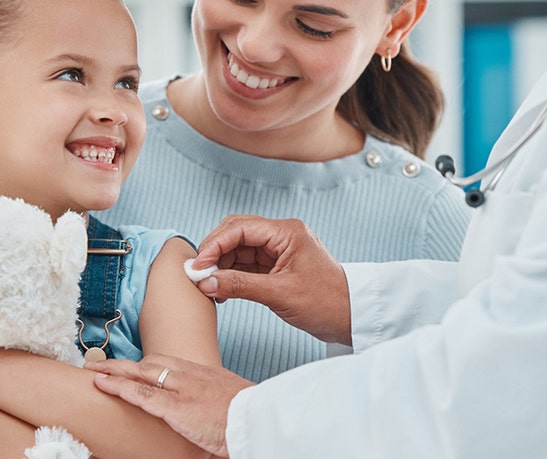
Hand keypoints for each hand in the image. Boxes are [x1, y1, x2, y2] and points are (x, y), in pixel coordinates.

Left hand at [87, 354, 253, 457]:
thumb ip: (213, 401)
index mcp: (203, 373)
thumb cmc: (250, 416)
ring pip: (140, 374)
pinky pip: (141, 394)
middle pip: (150, 362)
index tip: (131, 365)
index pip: (167, 361)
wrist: (259, 421)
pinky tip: (102, 384)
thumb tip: (208, 412)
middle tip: (103, 363)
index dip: (145, 363)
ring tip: (93, 370)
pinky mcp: (176, 407)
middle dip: (124, 363)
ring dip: (114, 371)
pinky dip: (119, 388)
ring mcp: (182, 389)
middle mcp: (190, 375)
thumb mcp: (229, 401)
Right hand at [192, 215, 351, 344]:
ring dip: (220, 265)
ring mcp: (277, 250)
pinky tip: (220, 289)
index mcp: (286, 232)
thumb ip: (239, 285)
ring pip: (237, 249)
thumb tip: (205, 282)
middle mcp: (280, 235)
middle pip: (235, 233)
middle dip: (214, 252)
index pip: (240, 228)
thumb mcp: (279, 294)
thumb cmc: (325, 302)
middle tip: (196, 275)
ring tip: (207, 286)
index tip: (197, 266)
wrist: (350, 317)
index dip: (214, 245)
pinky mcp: (275, 265)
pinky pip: (245, 263)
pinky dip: (230, 274)